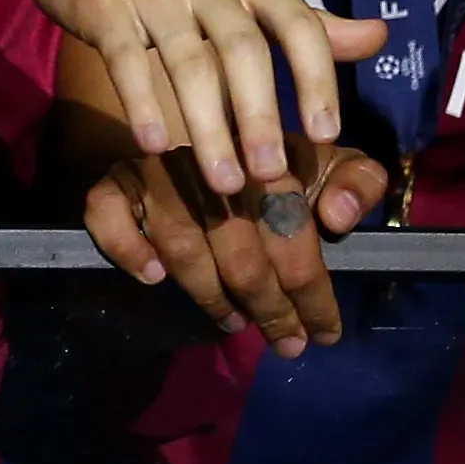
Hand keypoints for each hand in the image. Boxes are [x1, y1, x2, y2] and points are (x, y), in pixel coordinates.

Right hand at [9, 0, 381, 195]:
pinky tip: (152, 144)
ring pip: (189, 63)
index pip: (297, 23)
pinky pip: (127, 58)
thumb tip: (379, 37)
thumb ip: (304, 17)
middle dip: (262, 117)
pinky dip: (142, 103)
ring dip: (208, 128)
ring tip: (223, 182)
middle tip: (272, 176)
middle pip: (243, 51)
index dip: (317, 78)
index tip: (328, 133)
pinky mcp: (102, 2)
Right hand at [79, 140, 391, 354]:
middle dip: (269, 307)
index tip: (326, 333)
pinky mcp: (115, 182)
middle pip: (238, 250)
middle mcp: (209, 162)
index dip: (312, 291)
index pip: (291, 233)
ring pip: (181, 245)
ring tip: (234, 324)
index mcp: (265, 156)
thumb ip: (358, 183)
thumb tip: (338, 219)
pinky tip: (153, 276)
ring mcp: (157, 172)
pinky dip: (127, 247)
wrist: (206, 120)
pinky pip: (106, 215)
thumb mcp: (329, 163)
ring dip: (210, 295)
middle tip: (287, 343)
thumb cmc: (276, 160)